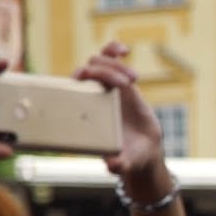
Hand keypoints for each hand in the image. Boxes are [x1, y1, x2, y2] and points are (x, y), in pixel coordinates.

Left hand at [72, 43, 168, 195]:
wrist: (142, 150)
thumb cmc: (129, 157)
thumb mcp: (125, 162)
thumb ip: (119, 165)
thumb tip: (113, 166)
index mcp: (84, 113)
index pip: (73, 89)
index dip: (79, 79)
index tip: (92, 78)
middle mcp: (89, 97)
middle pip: (86, 71)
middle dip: (104, 73)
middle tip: (127, 84)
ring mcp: (103, 87)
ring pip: (99, 62)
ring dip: (115, 65)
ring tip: (133, 79)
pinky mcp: (118, 81)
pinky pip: (111, 59)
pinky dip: (114, 50)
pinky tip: (124, 50)